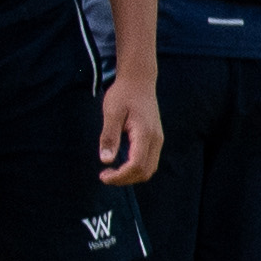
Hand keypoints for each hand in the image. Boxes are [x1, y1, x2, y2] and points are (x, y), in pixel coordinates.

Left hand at [98, 62, 163, 188]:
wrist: (139, 80)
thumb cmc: (123, 94)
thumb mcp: (111, 113)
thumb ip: (109, 137)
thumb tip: (106, 160)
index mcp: (144, 133)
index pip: (136, 165)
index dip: (120, 176)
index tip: (103, 175)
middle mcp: (155, 139)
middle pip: (145, 172)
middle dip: (125, 179)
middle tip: (105, 176)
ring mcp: (158, 140)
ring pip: (149, 169)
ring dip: (131, 176)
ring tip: (112, 172)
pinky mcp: (156, 139)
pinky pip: (149, 161)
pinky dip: (136, 169)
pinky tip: (121, 163)